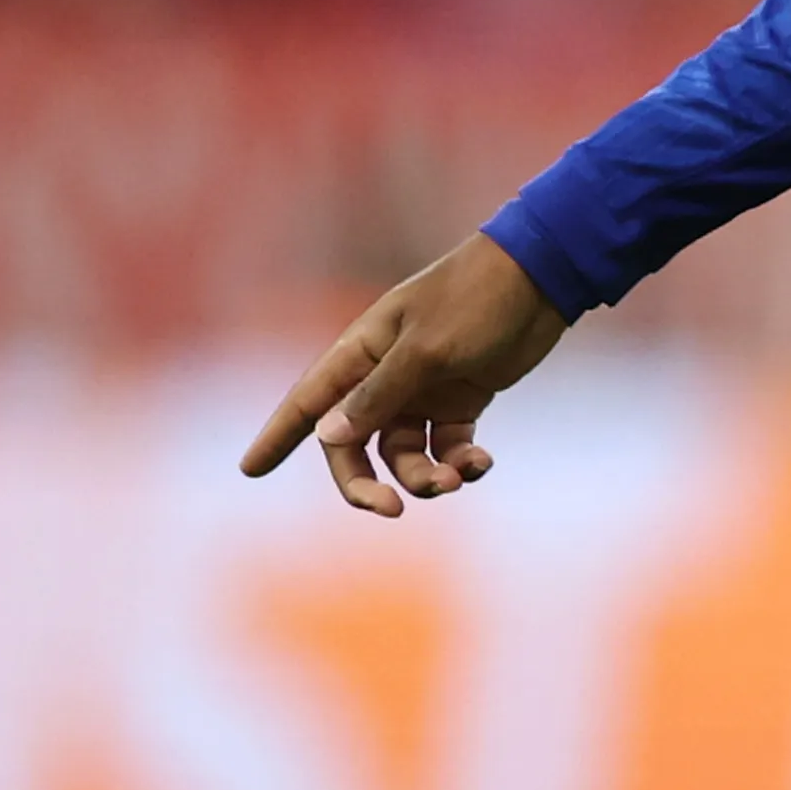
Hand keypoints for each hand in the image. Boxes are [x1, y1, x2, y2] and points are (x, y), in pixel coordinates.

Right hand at [241, 233, 567, 515]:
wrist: (541, 278)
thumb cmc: (475, 300)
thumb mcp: (426, 350)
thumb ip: (379, 395)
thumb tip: (329, 436)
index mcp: (361, 352)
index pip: (307, 401)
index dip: (277, 436)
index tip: (249, 469)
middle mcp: (383, 375)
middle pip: (353, 445)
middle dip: (367, 484)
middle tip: (392, 510)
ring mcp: (422, 391)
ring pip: (404, 455)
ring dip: (426, 477)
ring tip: (458, 477)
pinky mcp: (460, 401)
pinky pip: (446, 448)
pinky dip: (460, 463)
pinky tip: (481, 464)